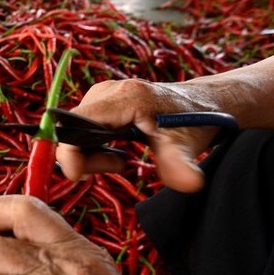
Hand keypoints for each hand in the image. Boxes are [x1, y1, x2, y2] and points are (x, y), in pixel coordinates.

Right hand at [56, 78, 226, 192]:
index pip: (75, 125)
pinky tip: (117, 152)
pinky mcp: (102, 101)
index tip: (82, 177)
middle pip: (72, 130)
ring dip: (90, 155)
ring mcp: (103, 94)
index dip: (70, 154)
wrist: (203, 103)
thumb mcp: (187, 145)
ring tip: (121, 161)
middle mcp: (108, 90)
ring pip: (74, 131)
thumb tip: (191, 184)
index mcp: (126, 97)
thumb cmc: (196, 121)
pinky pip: (81, 128)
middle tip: (118, 167)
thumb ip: (181, 166)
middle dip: (85, 158)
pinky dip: (93, 147)